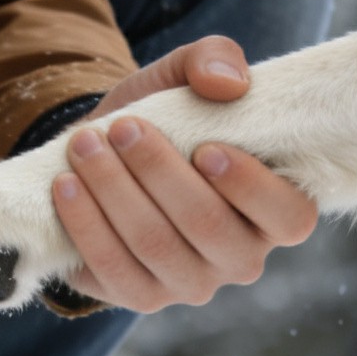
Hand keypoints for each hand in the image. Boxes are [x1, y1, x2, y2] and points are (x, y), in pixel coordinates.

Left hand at [54, 36, 317, 311]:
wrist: (105, 152)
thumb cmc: (164, 119)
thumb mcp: (184, 76)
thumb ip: (214, 60)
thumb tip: (228, 83)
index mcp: (275, 210)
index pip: (288, 217)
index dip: (250, 187)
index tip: (205, 147)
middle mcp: (242, 257)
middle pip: (208, 226)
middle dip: (160, 173)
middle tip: (123, 129)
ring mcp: (191, 283)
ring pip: (156, 245)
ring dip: (115, 192)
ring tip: (85, 146)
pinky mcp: (140, 295)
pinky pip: (114, 268)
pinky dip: (87, 224)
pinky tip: (68, 185)